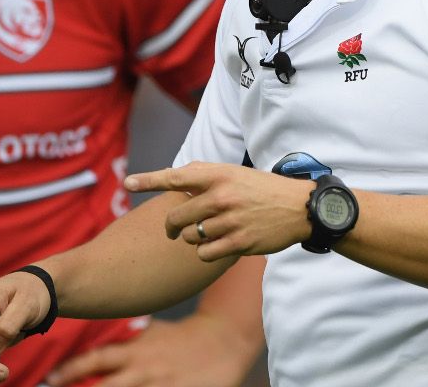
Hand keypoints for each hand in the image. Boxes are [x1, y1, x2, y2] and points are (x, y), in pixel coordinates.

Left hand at [45, 314, 255, 386]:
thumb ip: (130, 337)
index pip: (96, 360)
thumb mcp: (154, 330)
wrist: (224, 340)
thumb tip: (104, 336)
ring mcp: (160, 386)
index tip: (49, 378)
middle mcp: (144, 370)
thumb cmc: (184, 337)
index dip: (71, 370)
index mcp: (136, 351)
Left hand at [126, 161, 313, 260]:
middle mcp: (222, 196)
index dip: (149, 180)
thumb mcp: (236, 174)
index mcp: (220, 175)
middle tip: (174, 230)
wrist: (299, 208)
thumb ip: (206, 177)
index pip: (176, 177)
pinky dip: (206, 252)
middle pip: (177, 216)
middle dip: (172, 226)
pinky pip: (204, 253)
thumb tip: (174, 181)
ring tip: (211, 232)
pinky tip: (220, 244)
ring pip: (190, 237)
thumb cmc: (263, 189)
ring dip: (194, 238)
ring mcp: (230, 221)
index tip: (128, 182)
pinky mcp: (239, 243)